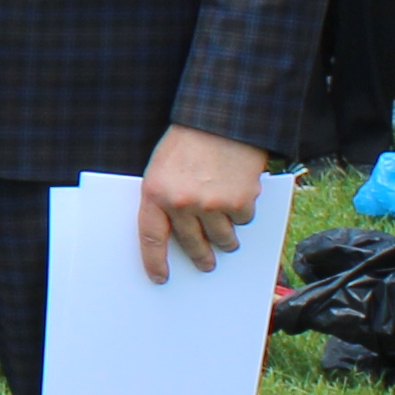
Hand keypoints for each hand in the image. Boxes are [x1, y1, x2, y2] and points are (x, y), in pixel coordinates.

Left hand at [136, 125, 273, 282]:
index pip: (151, 238)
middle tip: (205, 263)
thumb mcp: (162, 167)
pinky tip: (240, 196)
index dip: (155, 262)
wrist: (223, 117)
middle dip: (200, 257)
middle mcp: (182, 203)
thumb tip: (174, 231)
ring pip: (223, 239)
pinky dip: (243, 213)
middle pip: (192, 245)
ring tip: (227, 229)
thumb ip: (164, 197)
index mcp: (155, 193)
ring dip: (227, 238)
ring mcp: (212, 204)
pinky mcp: (240, 202)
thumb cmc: (189, 140)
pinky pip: (243, 221)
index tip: (160, 277)